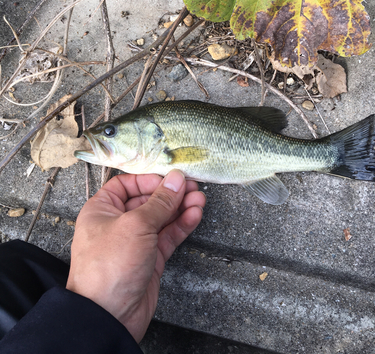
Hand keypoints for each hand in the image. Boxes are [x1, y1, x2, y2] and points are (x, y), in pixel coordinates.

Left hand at [66, 170, 204, 341]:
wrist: (109, 316)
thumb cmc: (108, 267)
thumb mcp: (136, 225)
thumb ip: (160, 202)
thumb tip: (176, 180)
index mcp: (102, 210)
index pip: (127, 184)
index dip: (149, 179)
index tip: (170, 177)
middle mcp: (117, 223)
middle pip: (148, 200)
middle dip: (170, 194)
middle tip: (192, 186)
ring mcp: (135, 242)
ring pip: (161, 218)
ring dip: (180, 208)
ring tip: (199, 199)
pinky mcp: (150, 258)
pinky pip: (168, 236)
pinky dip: (181, 225)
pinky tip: (195, 215)